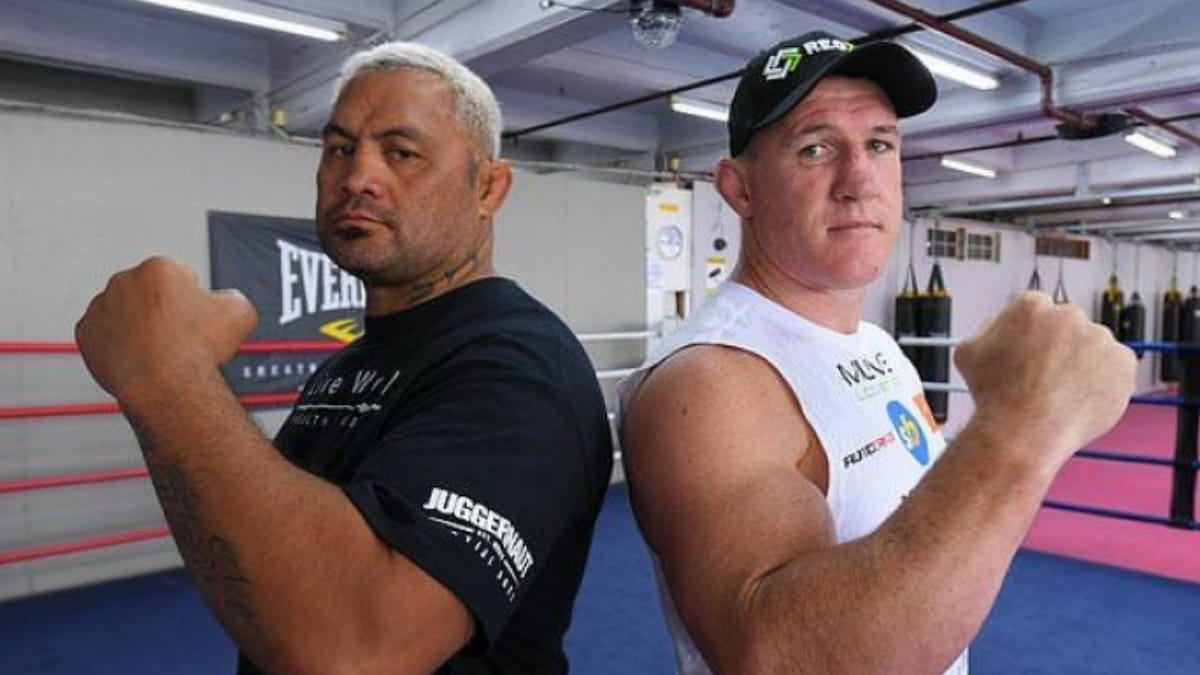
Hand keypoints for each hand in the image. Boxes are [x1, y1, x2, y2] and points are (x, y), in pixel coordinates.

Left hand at [75, 256, 257, 401]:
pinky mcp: (86, 332)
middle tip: (178, 335)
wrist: (167, 385)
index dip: (192, 298)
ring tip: (158, 350)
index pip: (179, 276)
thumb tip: (226, 301)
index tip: (195, 317)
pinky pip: (103, 333)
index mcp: (160, 268)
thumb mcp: (241, 312)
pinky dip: (117, 343)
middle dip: (161, 308)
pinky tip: (138, 356)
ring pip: (124, 311)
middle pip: (148, 292)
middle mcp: (125, 281)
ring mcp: (101, 306)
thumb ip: (231, 297)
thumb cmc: (199, 349)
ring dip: (138, 325)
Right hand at [955, 291, 1135, 469]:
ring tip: (1061, 395)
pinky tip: (1080, 400)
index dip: (1030, 338)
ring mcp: (1100, 337)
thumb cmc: (992, 395)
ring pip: (1093, 347)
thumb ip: (988, 329)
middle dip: (1059, 347)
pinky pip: (1116, 369)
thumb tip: (1001, 324)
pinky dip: (1104, 382)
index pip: (1037, 312)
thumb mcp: (968, 353)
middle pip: (1067, 327)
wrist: (1023, 432)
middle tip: (1045, 379)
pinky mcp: (1123, 362)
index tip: (1028, 359)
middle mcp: (1069, 314)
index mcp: (1031, 306)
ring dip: (1083, 364)